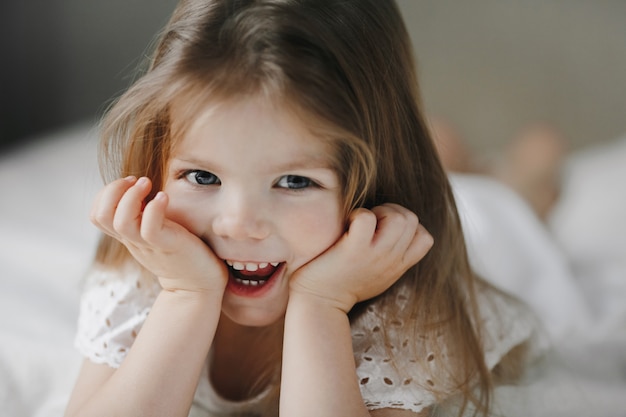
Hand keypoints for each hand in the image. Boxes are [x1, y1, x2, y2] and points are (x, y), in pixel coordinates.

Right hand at [90, 176, 227, 293]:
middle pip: (100, 215)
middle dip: (113, 190)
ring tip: (148, 184)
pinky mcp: (167, 246)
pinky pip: (150, 229)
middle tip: (137, 181)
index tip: (130, 183)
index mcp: (128, 235)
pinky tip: (164, 197)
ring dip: (132, 196)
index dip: (106, 193)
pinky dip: (154, 208)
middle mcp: (133, 240)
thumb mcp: (156, 231)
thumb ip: (145, 215)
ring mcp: (149, 245)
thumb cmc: (182, 252)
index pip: (96, 214)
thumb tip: (141, 186)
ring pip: (121, 222)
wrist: (199, 284)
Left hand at [289, 203, 432, 312]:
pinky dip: (357, 214)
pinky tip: (347, 225)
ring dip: (378, 211)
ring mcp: (375, 255)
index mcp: (398, 266)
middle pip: (412, 220)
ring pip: (398, 217)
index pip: (425, 238)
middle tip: (372, 223)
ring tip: (361, 224)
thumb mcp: (377, 275)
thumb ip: (390, 258)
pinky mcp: (354, 249)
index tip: (386, 230)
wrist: (319, 304)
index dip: (408, 226)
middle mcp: (391, 260)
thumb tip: (391, 233)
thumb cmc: (342, 285)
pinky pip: (366, 218)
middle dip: (392, 211)